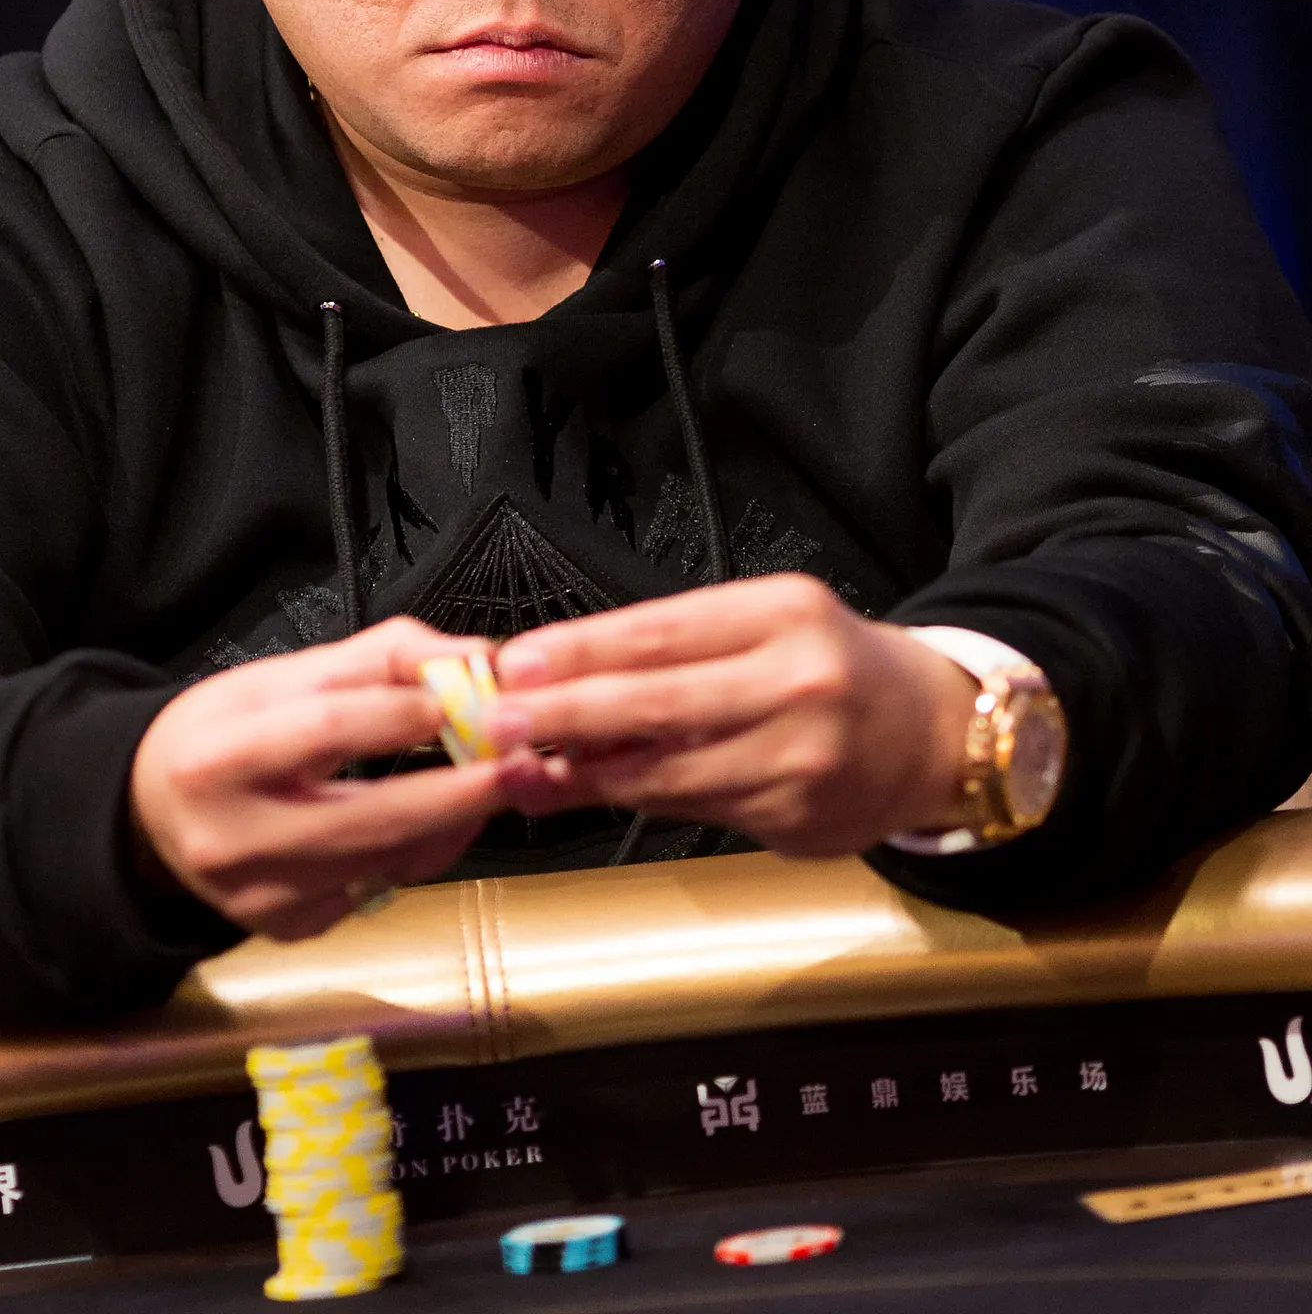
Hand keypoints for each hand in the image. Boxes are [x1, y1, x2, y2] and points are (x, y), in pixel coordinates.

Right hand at [129, 617, 507, 938]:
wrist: (148, 815)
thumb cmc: (221, 735)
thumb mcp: (278, 677)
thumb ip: (376, 659)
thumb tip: (466, 657)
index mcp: (217, 759)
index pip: (323, 732)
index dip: (399, 715)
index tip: (464, 699)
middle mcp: (231, 839)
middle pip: (365, 817)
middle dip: (456, 790)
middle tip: (520, 760)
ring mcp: (259, 898)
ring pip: (383, 862)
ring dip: (452, 822)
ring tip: (498, 782)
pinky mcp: (286, 930)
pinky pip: (375, 891)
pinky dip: (419, 854)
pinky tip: (441, 822)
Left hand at [485, 578, 979, 856]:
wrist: (935, 731)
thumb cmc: (833, 666)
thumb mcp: (769, 625)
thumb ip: (678, 649)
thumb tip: (566, 673)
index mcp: (784, 615)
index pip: (661, 631)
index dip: (580, 651)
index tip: (517, 663)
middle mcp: (797, 683)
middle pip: (658, 700)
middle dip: (566, 713)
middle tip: (499, 721)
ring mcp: (800, 758)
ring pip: (669, 769)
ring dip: (585, 773)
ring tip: (523, 769)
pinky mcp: (797, 820)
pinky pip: (695, 809)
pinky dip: (636, 801)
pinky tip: (590, 793)